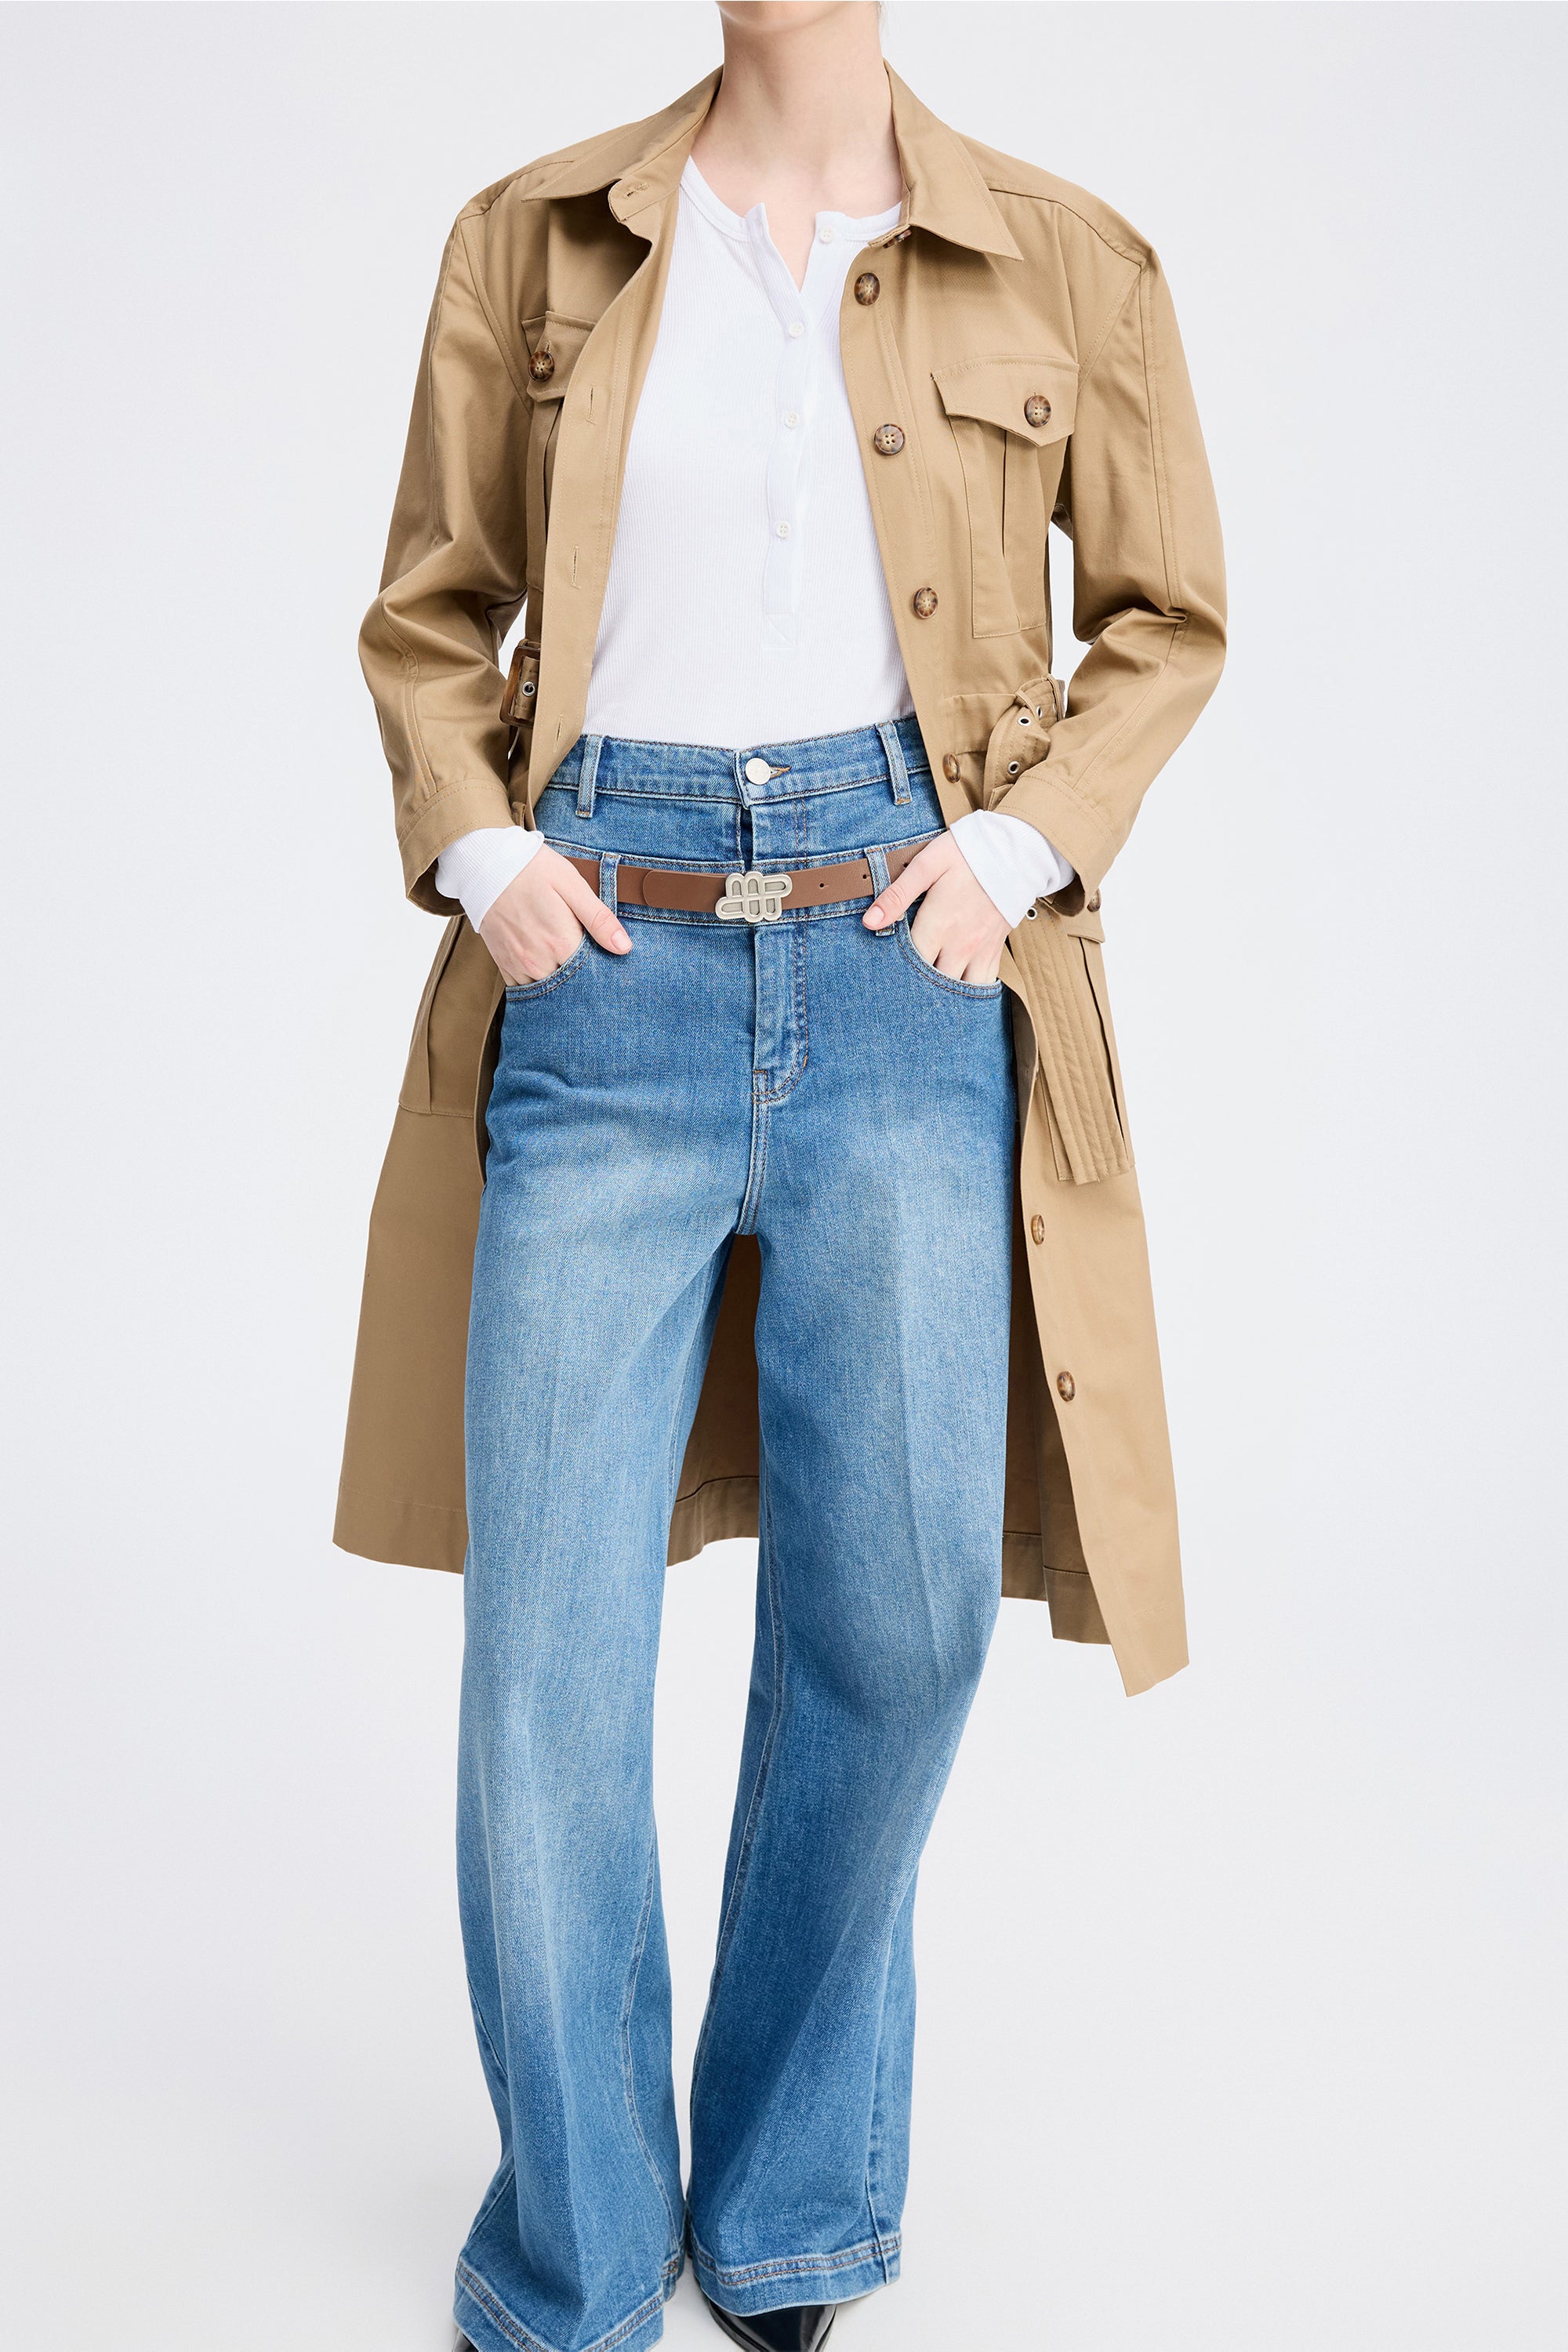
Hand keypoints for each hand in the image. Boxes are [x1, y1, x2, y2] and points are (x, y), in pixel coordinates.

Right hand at [477, 842, 630, 982]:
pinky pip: (524, 987)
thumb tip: (624, 948)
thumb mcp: (572, 886)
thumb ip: (599, 919)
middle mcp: (539, 961)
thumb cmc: (533, 869)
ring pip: (547, 990)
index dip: (601, 969)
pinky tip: (545, 966)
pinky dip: (537, 982)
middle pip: (570, 985)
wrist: (487, 864)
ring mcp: (519, 965)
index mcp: (561, 943)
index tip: (605, 961)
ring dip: (558, 982)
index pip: (591, 973)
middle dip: (581, 979)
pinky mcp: (503, 963)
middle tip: (586, 961)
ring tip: (565, 963)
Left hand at [862, 832, 1010, 982]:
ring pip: (959, 990)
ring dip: (943, 994)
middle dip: (916, 988)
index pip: (910, 963)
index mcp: (938, 925)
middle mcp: (959, 944)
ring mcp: (979, 950)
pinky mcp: (995, 949)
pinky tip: (955, 992)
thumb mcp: (928, 865)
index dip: (893, 970)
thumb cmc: (967, 853)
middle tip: (901, 988)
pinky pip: (984, 984)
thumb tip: (869, 922)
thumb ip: (897, 894)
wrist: (1015, 850)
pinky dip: (970, 993)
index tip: (883, 969)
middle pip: (933, 983)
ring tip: (927, 994)